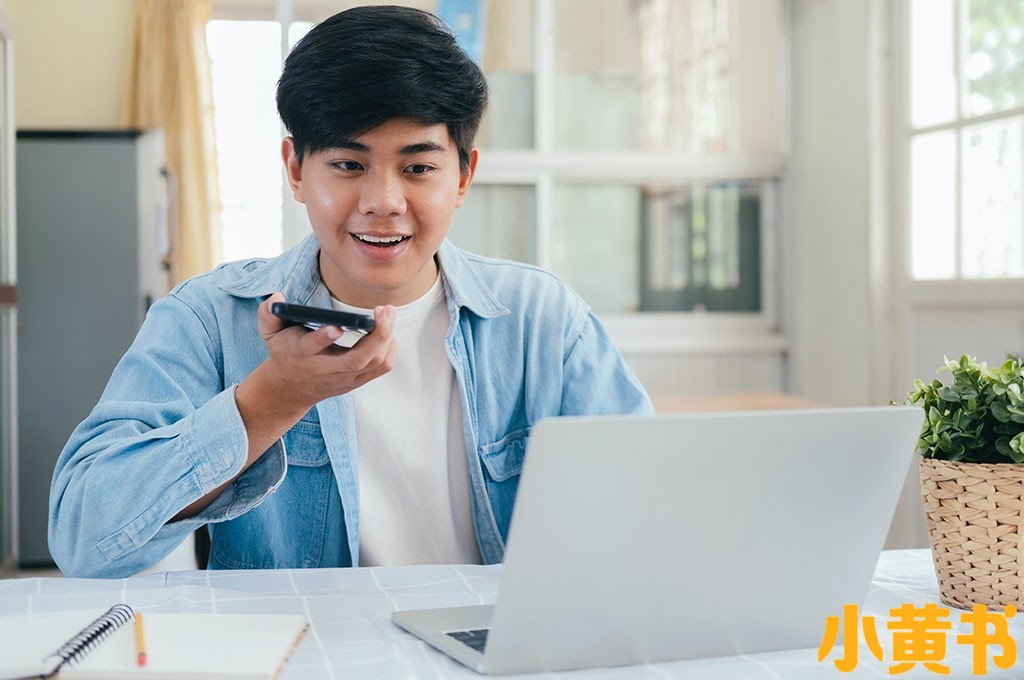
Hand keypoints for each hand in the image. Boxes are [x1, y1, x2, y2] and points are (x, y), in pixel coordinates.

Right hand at [248, 292, 397, 415]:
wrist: (291, 389)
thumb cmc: (284, 353)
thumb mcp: (270, 334)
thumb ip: (268, 314)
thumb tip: (278, 297)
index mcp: (302, 355)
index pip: (312, 348)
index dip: (324, 337)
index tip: (337, 325)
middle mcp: (326, 370)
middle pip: (356, 360)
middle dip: (377, 335)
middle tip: (385, 310)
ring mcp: (345, 378)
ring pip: (375, 363)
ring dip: (386, 338)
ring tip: (387, 315)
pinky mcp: (358, 381)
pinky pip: (382, 367)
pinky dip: (389, 348)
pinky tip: (386, 332)